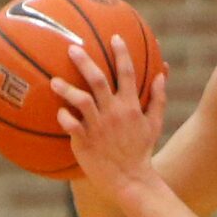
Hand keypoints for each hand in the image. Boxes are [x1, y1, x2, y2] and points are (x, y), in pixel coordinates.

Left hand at [53, 34, 166, 197]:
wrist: (130, 179)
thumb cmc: (141, 151)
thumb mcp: (154, 124)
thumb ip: (158, 99)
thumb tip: (162, 75)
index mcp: (131, 107)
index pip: (128, 74)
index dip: (122, 54)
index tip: (115, 37)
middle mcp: (115, 113)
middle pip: (99, 81)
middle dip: (85, 62)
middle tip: (72, 48)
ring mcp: (99, 127)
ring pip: (81, 100)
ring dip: (67, 89)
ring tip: (54, 81)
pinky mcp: (86, 142)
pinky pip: (72, 125)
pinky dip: (64, 117)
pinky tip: (58, 111)